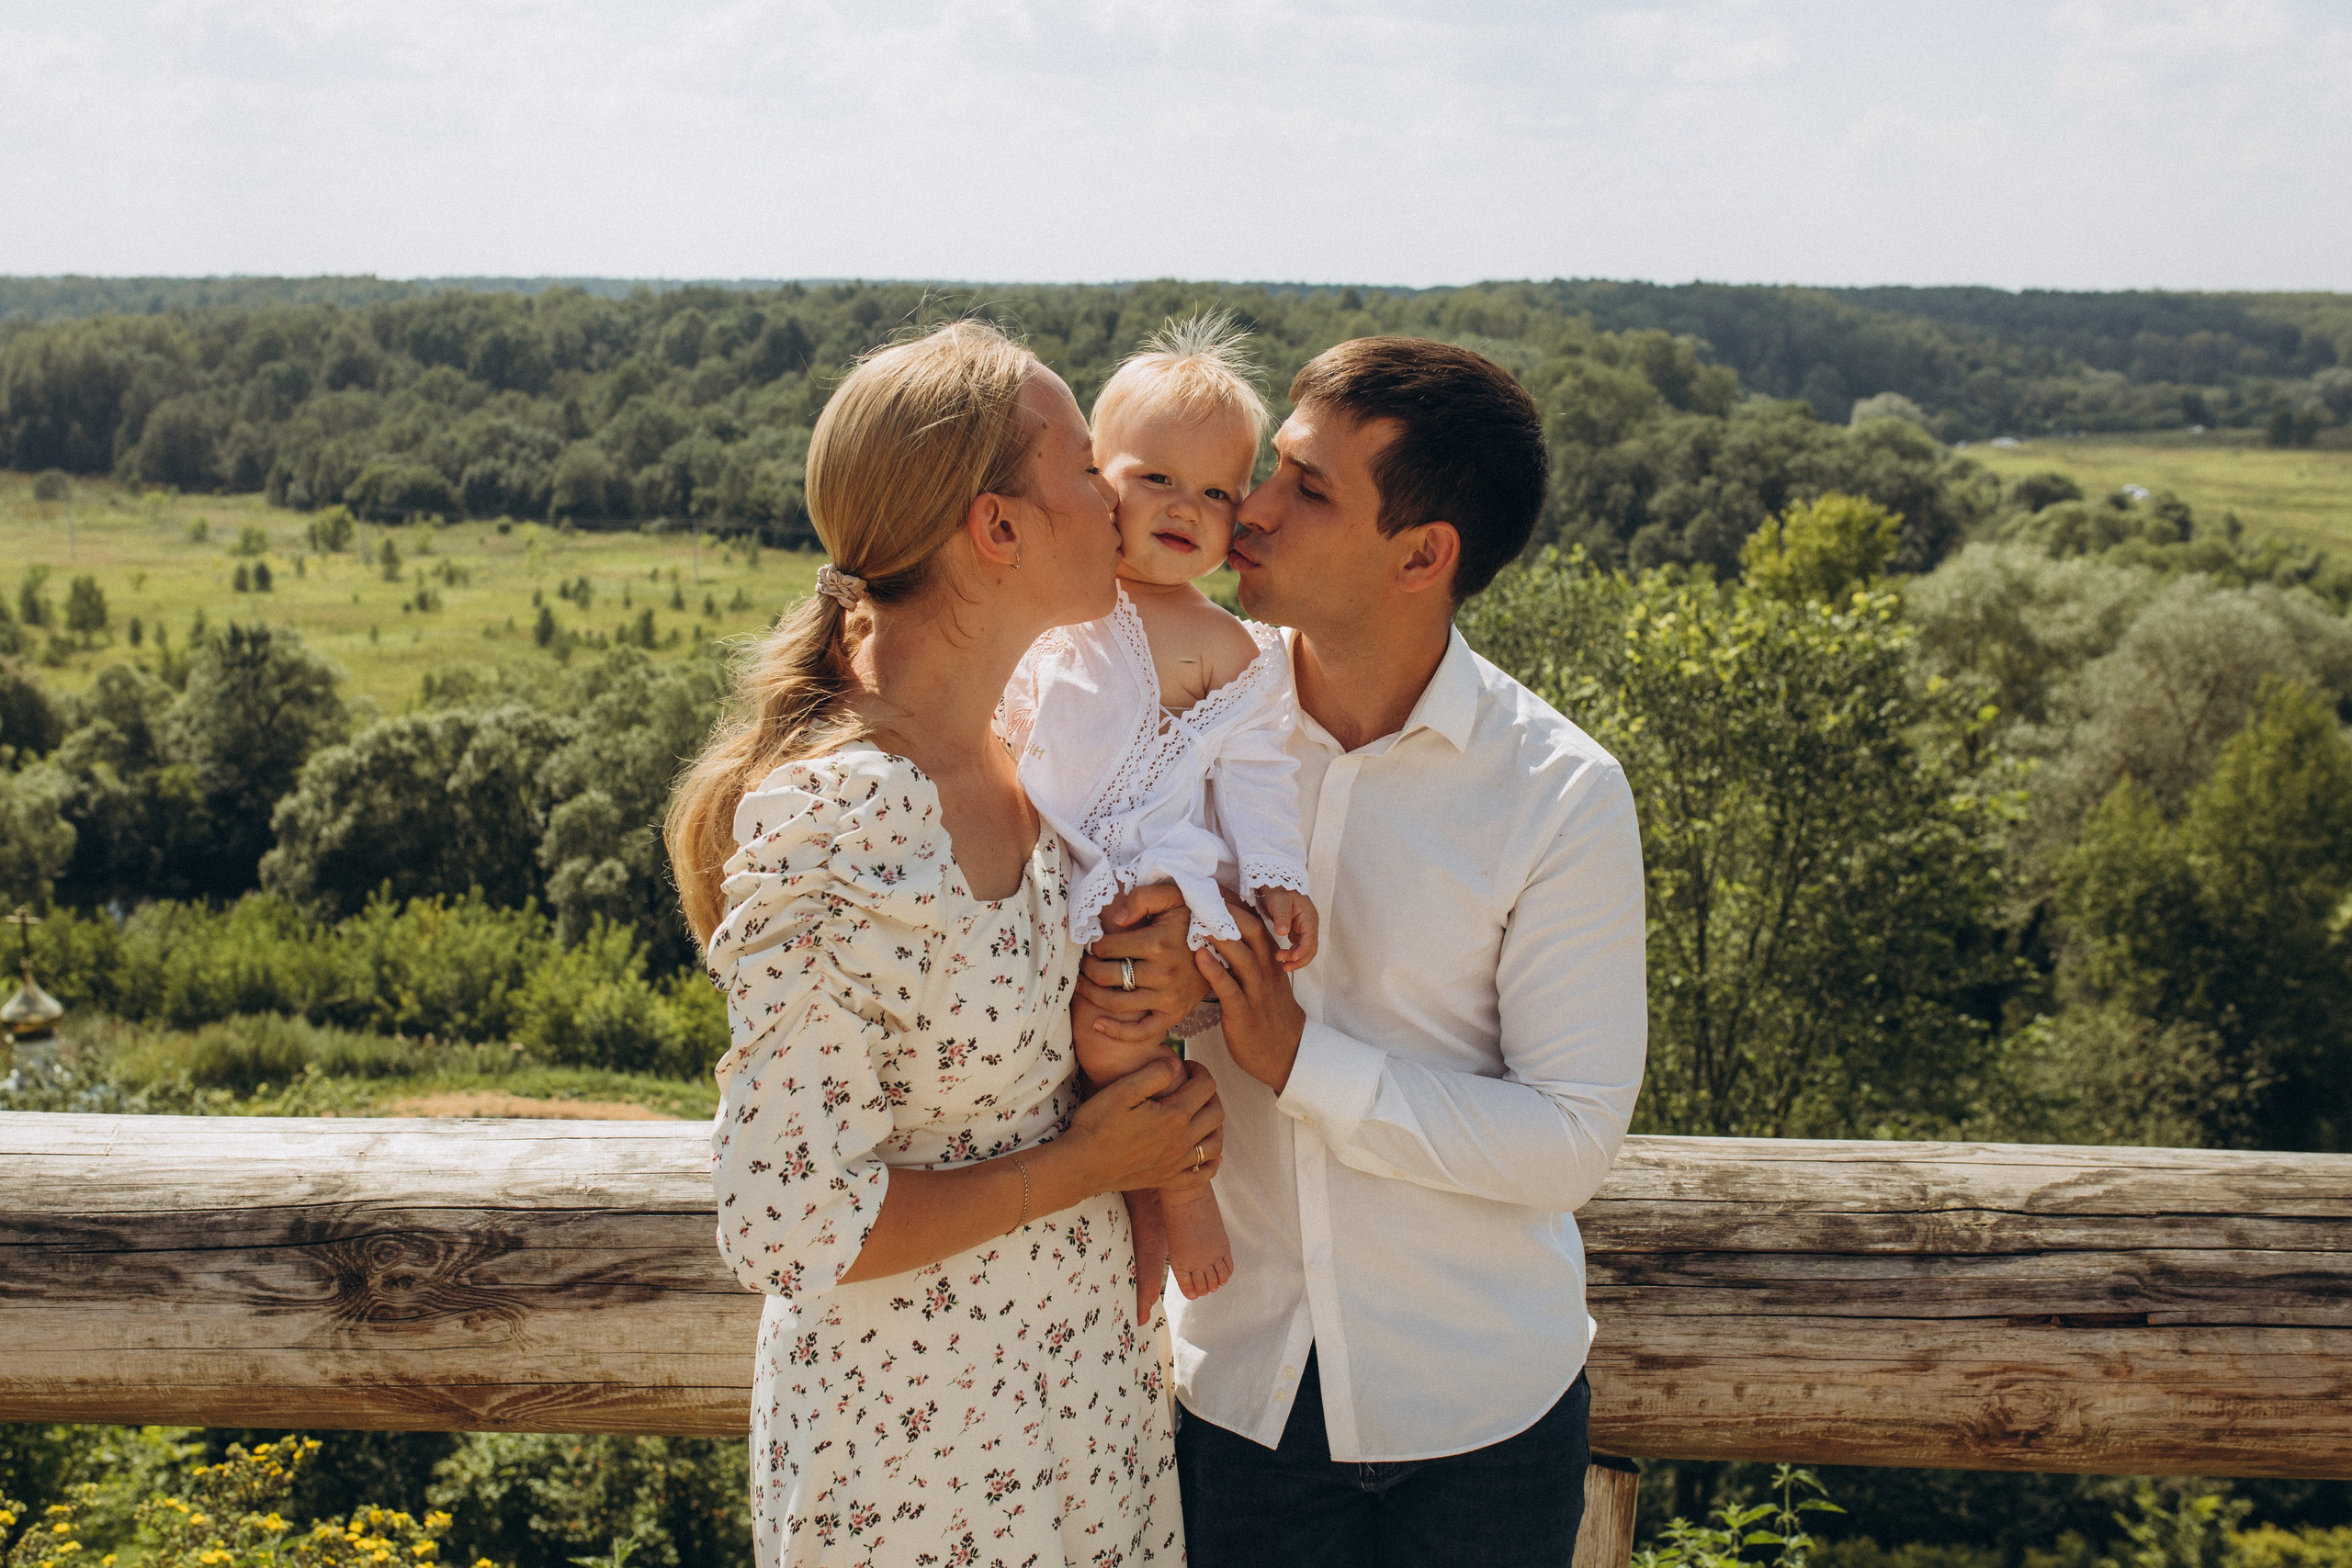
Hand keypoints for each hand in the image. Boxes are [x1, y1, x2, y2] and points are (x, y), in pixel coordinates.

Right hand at [1061, 1056, 1224, 1195]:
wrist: (1081, 1166)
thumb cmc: (1096, 1125)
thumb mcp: (1122, 1090)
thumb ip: (1154, 1074)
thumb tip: (1175, 1064)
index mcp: (1173, 1116)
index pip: (1206, 1087)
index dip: (1200, 1070)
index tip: (1187, 1066)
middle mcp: (1182, 1141)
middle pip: (1216, 1114)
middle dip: (1210, 1094)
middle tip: (1192, 1085)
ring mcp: (1176, 1164)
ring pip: (1215, 1144)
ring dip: (1214, 1125)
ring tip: (1199, 1113)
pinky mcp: (1168, 1180)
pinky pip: (1201, 1175)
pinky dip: (1210, 1163)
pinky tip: (1204, 1152)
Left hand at [1077, 883, 1212, 1048]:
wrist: (1227, 946)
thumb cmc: (1193, 918)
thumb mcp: (1173, 896)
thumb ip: (1143, 898)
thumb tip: (1117, 920)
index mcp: (1158, 942)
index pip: (1107, 948)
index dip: (1094, 946)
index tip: (1092, 945)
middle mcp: (1162, 972)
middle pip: (1107, 976)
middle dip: (1087, 970)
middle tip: (1082, 965)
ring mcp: (1168, 997)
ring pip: (1116, 1003)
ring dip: (1091, 995)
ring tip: (1082, 985)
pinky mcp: (1173, 1014)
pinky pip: (1141, 1031)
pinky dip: (1116, 1032)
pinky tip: (1097, 1024)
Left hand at [1196, 896, 1307, 1092]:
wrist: (1287, 1055)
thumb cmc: (1268, 1017)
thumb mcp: (1263, 983)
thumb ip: (1246, 961)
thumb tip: (1220, 938)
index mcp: (1270, 962)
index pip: (1256, 925)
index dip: (1236, 906)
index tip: (1215, 889)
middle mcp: (1266, 972)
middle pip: (1251, 932)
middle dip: (1228, 912)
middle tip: (1203, 894)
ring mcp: (1257, 993)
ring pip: (1242, 955)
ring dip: (1219, 935)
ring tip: (1197, 918)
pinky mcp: (1244, 1014)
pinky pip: (1230, 988)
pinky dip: (1215, 970)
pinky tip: (1199, 956)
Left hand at [1253, 886, 1318, 970]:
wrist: (1276, 883)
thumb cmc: (1279, 890)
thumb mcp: (1279, 901)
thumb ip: (1282, 917)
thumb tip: (1283, 933)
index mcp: (1309, 918)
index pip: (1310, 939)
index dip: (1302, 951)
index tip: (1291, 958)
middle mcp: (1309, 925)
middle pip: (1311, 948)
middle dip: (1299, 959)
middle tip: (1284, 966)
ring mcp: (1304, 929)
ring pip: (1306, 950)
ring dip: (1296, 959)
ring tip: (1282, 965)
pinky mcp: (1296, 931)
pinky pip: (1298, 947)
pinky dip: (1293, 954)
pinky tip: (1283, 958)